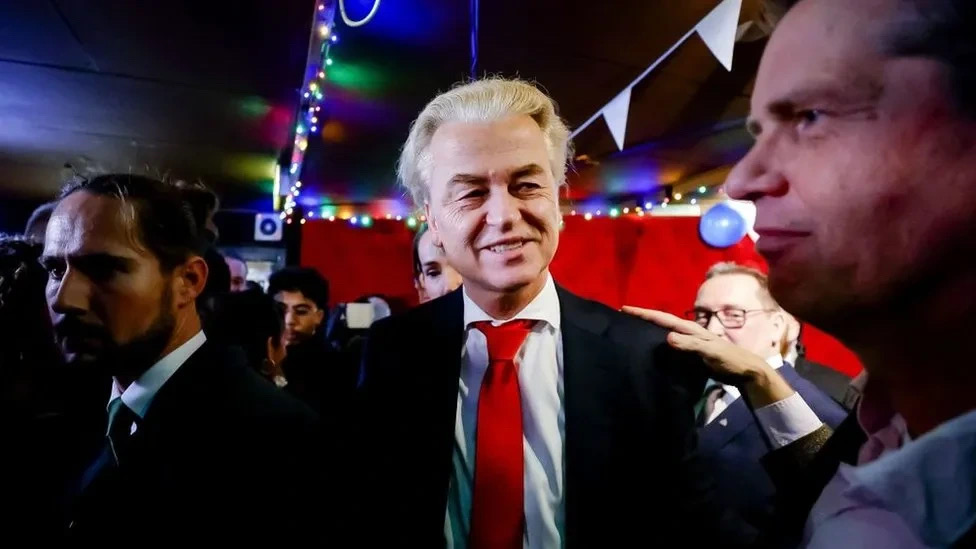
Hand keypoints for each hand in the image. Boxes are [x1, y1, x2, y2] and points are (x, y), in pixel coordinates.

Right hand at [622, 306, 795, 406]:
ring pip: (665, 332)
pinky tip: (652, 349)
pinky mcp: (691, 353)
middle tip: (624, 317)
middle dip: (644, 318)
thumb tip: (667, 337)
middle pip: (662, 322)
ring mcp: (690, 342)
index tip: (625, 309)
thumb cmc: (730, 359)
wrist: (747, 371)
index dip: (644, 313)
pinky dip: (659, 343)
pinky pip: (670, 345)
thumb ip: (690, 345)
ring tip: (632, 330)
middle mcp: (688, 332)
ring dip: (650, 329)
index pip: (663, 318)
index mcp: (691, 328)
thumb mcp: (711, 351)